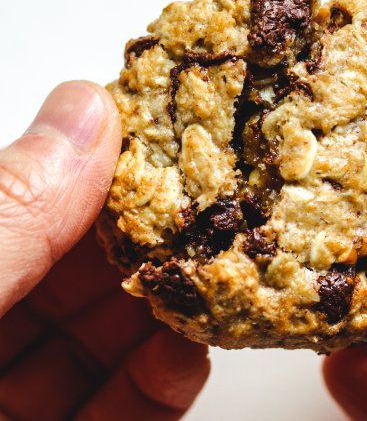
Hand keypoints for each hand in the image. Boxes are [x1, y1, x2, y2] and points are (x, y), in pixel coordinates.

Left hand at [0, 82, 208, 419]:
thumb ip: (10, 211)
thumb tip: (87, 108)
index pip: (29, 198)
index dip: (96, 166)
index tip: (166, 139)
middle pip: (72, 266)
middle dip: (145, 240)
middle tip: (210, 211)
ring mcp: (5, 394)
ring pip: (100, 338)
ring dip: (164, 312)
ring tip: (214, 279)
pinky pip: (111, 410)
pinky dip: (156, 385)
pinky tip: (186, 356)